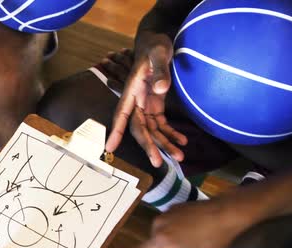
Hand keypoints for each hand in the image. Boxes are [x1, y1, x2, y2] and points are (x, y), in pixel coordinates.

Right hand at [106, 33, 186, 167]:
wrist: (157, 41)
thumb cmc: (154, 45)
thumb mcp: (158, 53)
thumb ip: (160, 70)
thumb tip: (162, 88)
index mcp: (132, 91)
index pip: (122, 114)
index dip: (116, 131)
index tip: (109, 148)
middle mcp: (136, 102)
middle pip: (139, 128)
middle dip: (148, 146)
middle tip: (158, 163)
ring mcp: (146, 105)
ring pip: (152, 130)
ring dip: (164, 144)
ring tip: (180, 156)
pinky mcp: (156, 105)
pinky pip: (161, 124)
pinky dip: (171, 133)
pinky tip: (182, 141)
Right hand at [110, 199, 248, 247]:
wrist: (226, 212)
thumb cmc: (212, 241)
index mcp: (160, 240)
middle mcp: (157, 225)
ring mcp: (165, 214)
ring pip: (160, 238)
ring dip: (171, 246)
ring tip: (193, 245)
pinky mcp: (173, 208)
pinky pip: (168, 227)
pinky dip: (176, 235)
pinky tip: (194, 233)